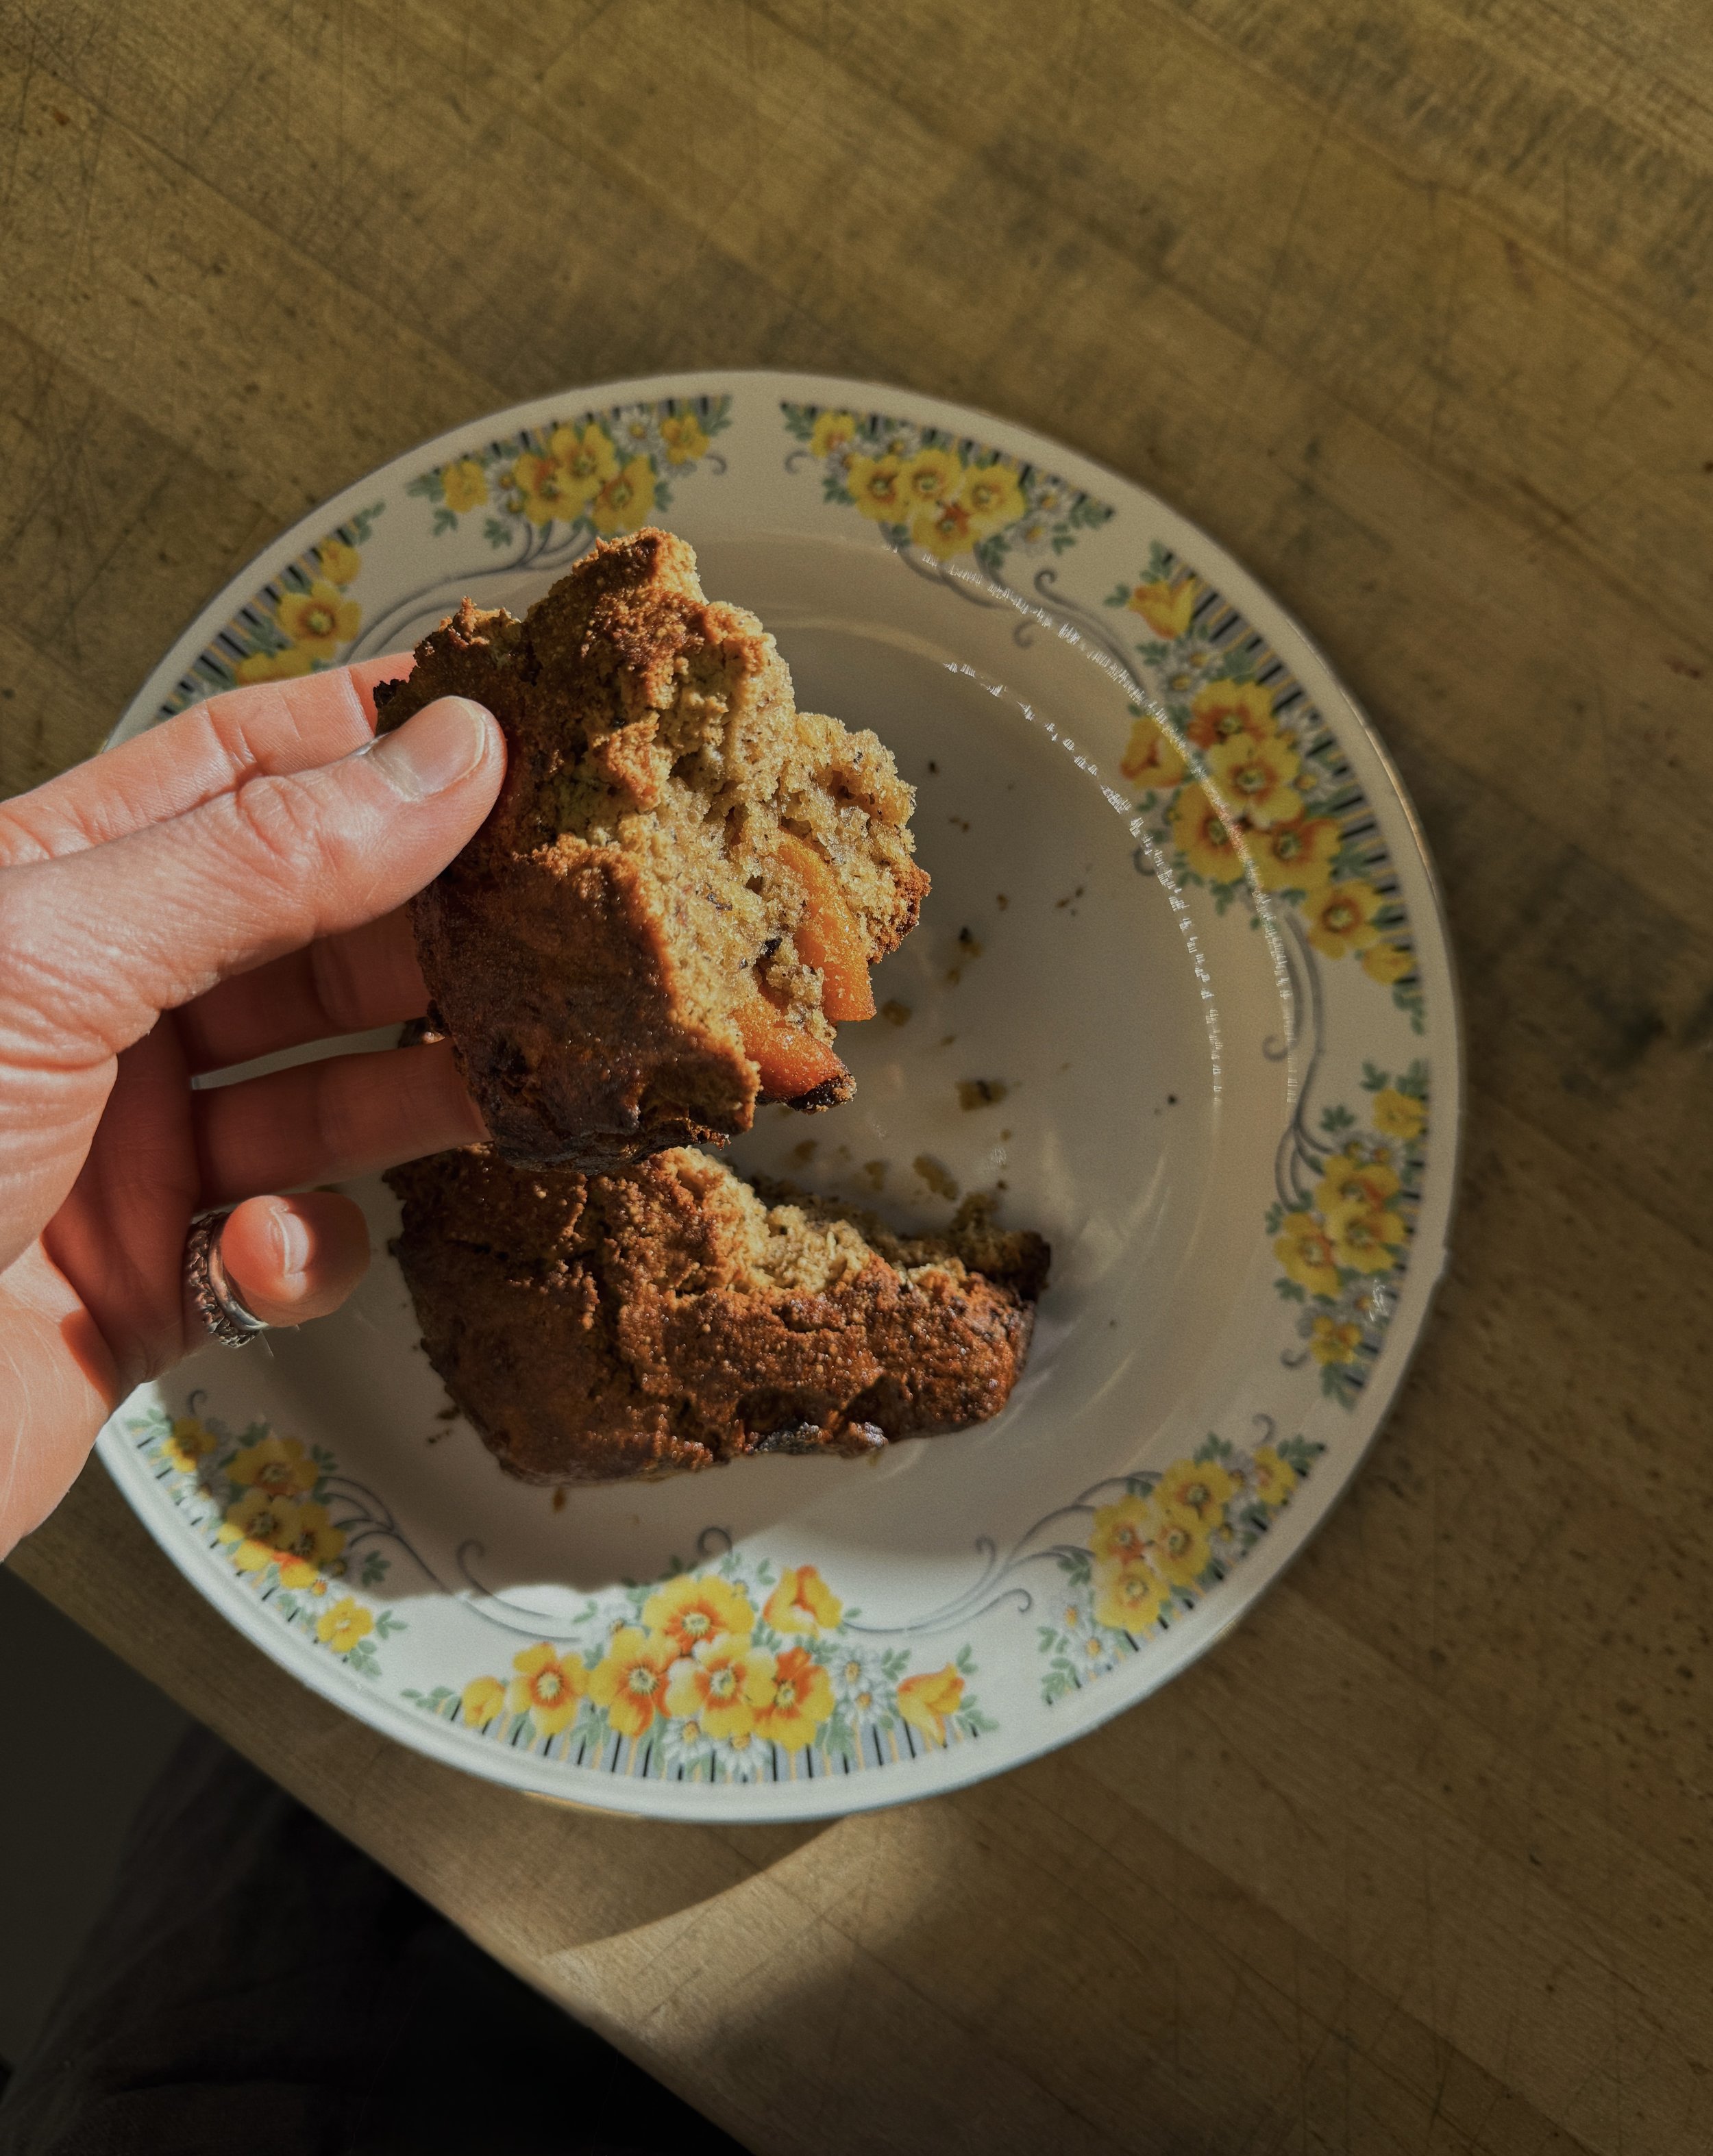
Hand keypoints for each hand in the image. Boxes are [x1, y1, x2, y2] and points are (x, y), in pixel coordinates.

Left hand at [0, 661, 504, 1555]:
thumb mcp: (51, 957)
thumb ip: (261, 858)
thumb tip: (444, 758)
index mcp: (45, 891)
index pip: (234, 771)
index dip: (369, 741)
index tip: (507, 726)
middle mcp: (92, 1010)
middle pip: (310, 932)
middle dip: (426, 928)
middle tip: (548, 921)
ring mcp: (129, 1150)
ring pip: (328, 1091)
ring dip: (412, 1088)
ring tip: (495, 1077)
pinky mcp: (156, 1286)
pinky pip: (292, 1246)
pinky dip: (307, 1250)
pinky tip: (268, 1250)